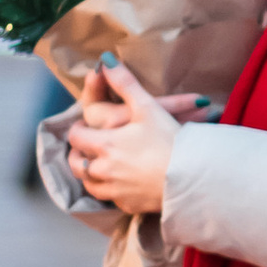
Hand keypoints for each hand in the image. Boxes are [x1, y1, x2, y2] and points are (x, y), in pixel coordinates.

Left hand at [66, 62, 182, 217]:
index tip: (85, 126)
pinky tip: (121, 183)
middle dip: (79, 154)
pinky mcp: (128, 206)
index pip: (75, 137)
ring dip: (90, 174)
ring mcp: (115, 191)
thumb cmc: (169, 141)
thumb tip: (104, 61)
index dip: (78, 129)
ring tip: (99, 166)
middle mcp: (103, 171)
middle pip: (77, 164)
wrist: (192, 178)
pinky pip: (111, 198)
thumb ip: (124, 83)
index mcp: (103, 145)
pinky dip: (111, 190)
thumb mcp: (147, 106)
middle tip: (87, 147)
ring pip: (90, 184)